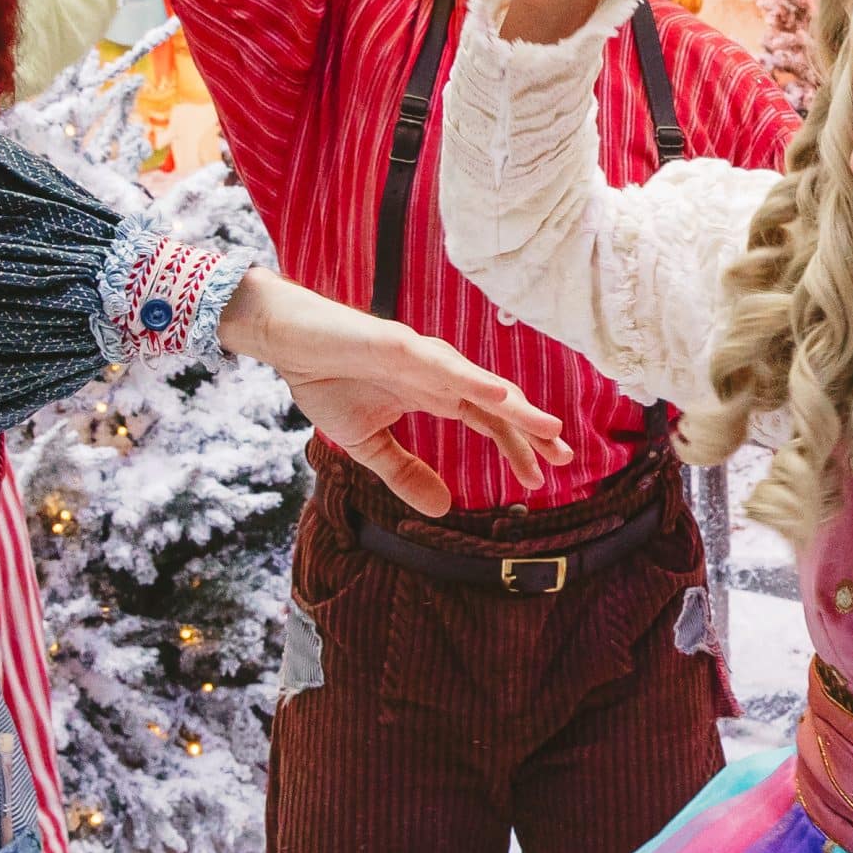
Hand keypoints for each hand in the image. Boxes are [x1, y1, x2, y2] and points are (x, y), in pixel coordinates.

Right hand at [217, 269, 570, 515]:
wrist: (285, 342)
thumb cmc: (326, 380)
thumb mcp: (367, 445)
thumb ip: (405, 473)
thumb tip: (443, 510)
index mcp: (432, 394)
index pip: (487, 421)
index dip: (516, 445)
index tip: (541, 477)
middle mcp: (436, 374)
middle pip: (496, 403)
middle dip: (532, 428)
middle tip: (566, 455)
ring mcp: (420, 357)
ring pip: (479, 383)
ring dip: (516, 406)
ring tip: (549, 428)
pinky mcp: (397, 344)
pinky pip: (442, 365)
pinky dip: (473, 379)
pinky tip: (500, 396)